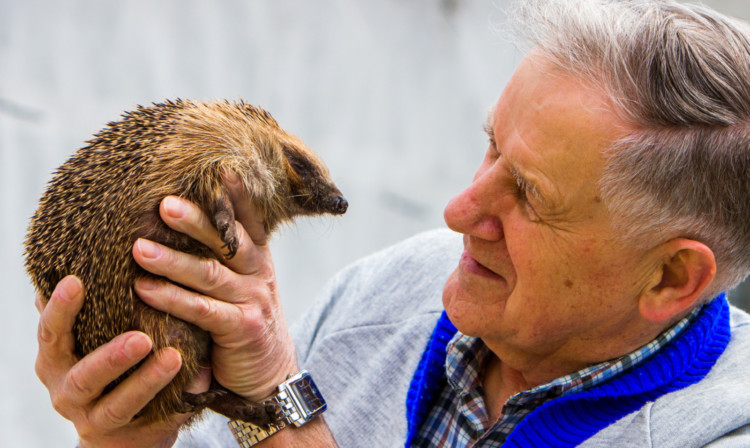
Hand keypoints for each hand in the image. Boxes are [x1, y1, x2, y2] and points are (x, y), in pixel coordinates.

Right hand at [35, 275, 211, 447]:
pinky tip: (192, 383)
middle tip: (141, 338)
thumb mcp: (95, 333)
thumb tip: (108, 246)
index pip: (51, 331)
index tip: (75, 280)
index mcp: (57, 356)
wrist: (121, 422)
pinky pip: (146, 421)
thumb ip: (96, 305)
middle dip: (110, 357)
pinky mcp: (121, 434)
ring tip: (173, 359)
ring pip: (115, 404)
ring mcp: (91, 416)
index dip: (59, 309)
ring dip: (145, 381)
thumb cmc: (110, 361)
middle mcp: (66, 387)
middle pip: (81, 375)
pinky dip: (168, 401)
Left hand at [132, 174, 297, 401]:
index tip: (220, 169)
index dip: (237, 195)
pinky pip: (202, 310)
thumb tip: (176, 217)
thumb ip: (220, 259)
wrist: (270, 372)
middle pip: (226, 241)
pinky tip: (145, 289)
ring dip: (172, 260)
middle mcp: (259, 273)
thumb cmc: (242, 321)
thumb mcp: (240, 285)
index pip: (248, 220)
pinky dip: (172, 299)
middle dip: (195, 221)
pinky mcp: (243, 328)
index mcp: (258, 257)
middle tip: (163, 204)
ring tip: (138, 247)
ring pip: (209, 274)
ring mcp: (253, 299)